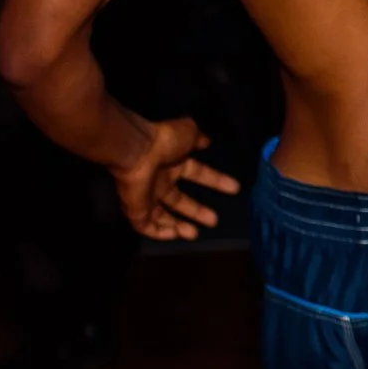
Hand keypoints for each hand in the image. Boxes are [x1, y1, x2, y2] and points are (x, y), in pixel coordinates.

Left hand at [111, 115, 239, 239]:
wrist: (133, 152)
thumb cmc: (163, 143)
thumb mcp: (187, 132)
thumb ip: (197, 137)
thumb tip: (207, 141)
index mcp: (172, 163)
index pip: (197, 173)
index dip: (216, 180)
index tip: (235, 188)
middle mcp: (159, 181)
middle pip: (179, 200)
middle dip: (197, 211)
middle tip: (214, 220)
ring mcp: (145, 197)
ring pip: (162, 216)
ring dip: (179, 225)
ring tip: (194, 234)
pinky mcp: (135, 210)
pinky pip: (146, 226)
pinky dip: (159, 232)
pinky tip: (174, 236)